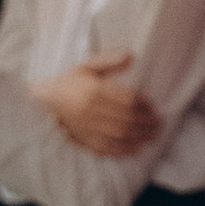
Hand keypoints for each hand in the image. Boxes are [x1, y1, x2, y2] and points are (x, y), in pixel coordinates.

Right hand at [34, 51, 162, 157]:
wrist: (45, 99)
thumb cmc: (70, 81)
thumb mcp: (87, 65)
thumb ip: (109, 61)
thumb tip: (131, 55)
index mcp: (94, 90)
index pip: (126, 100)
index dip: (143, 105)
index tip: (153, 107)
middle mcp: (91, 109)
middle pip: (125, 119)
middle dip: (146, 123)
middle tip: (159, 123)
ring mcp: (87, 126)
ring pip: (118, 134)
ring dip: (139, 137)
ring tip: (152, 135)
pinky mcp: (83, 138)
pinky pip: (105, 147)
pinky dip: (122, 150)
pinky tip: (135, 149)